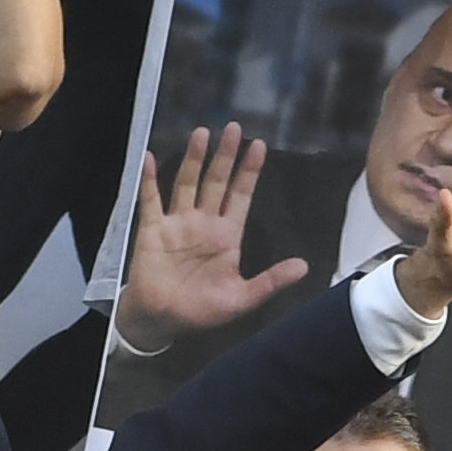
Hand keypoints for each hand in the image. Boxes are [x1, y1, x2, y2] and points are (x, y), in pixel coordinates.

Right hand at [111, 125, 308, 352]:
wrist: (161, 322)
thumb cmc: (200, 312)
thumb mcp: (241, 299)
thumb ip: (271, 281)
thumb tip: (304, 267)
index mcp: (226, 236)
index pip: (241, 196)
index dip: (249, 172)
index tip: (259, 145)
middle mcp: (203, 223)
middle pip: (216, 182)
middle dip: (225, 156)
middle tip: (234, 128)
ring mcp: (177, 224)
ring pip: (187, 183)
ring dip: (194, 159)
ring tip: (202, 133)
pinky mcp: (152, 230)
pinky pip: (150, 200)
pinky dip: (148, 179)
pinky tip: (148, 158)